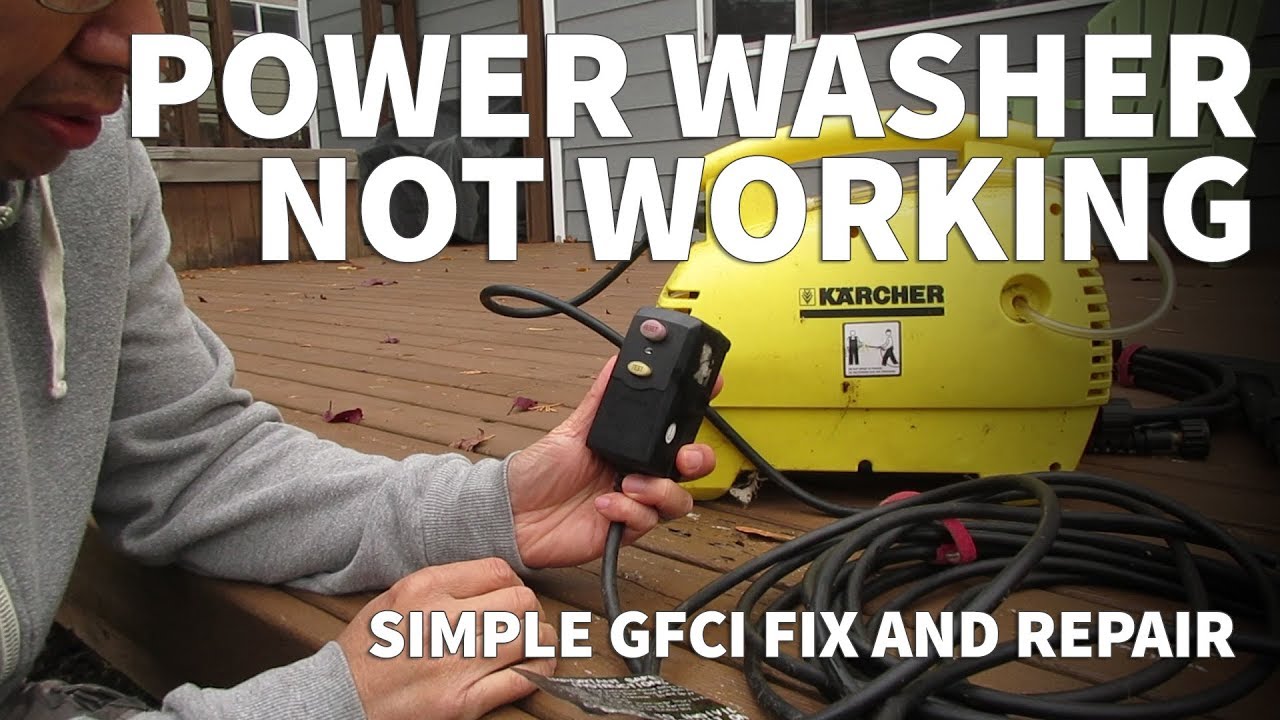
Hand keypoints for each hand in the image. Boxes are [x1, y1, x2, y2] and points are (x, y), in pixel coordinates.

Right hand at [338, 558, 555, 719]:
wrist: (342, 698)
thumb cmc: (367, 650)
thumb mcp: (395, 597)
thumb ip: (441, 584)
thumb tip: (488, 581)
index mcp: (427, 589)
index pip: (498, 571)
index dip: (513, 584)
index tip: (512, 596)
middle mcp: (445, 621)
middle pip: (522, 603)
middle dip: (532, 611)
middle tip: (528, 621)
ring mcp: (458, 663)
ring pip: (531, 638)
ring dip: (541, 640)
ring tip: (536, 644)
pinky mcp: (464, 701)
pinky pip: (523, 679)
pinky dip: (538, 672)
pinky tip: (534, 669)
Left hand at [506, 356, 720, 569]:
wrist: (512, 513)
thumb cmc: (540, 472)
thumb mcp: (573, 428)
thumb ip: (601, 398)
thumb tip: (618, 361)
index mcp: (632, 444)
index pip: (675, 427)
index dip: (696, 408)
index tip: (710, 387)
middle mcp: (639, 472)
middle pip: (692, 467)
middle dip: (698, 459)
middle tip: (683, 457)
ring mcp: (635, 502)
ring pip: (679, 499)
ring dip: (659, 490)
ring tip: (627, 484)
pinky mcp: (626, 530)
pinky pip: (646, 521)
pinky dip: (628, 511)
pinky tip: (604, 505)